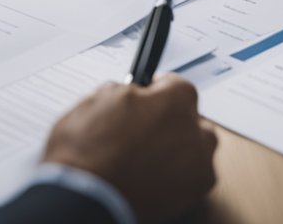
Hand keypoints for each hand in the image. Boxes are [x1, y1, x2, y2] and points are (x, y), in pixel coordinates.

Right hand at [42, 75, 217, 223]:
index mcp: (175, 100)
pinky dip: (176, 173)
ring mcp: (198, 163)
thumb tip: (131, 96)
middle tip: (142, 128)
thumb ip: (127, 92)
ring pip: (195, 146)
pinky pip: (192, 174)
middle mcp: (194, 129)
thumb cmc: (87, 151)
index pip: (175, 84)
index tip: (147, 96)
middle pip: (189, 117)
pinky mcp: (194, 191)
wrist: (84, 197)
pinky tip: (150, 174)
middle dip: (170, 120)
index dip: (157, 90)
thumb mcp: (98, 99)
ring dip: (177, 147)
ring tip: (145, 155)